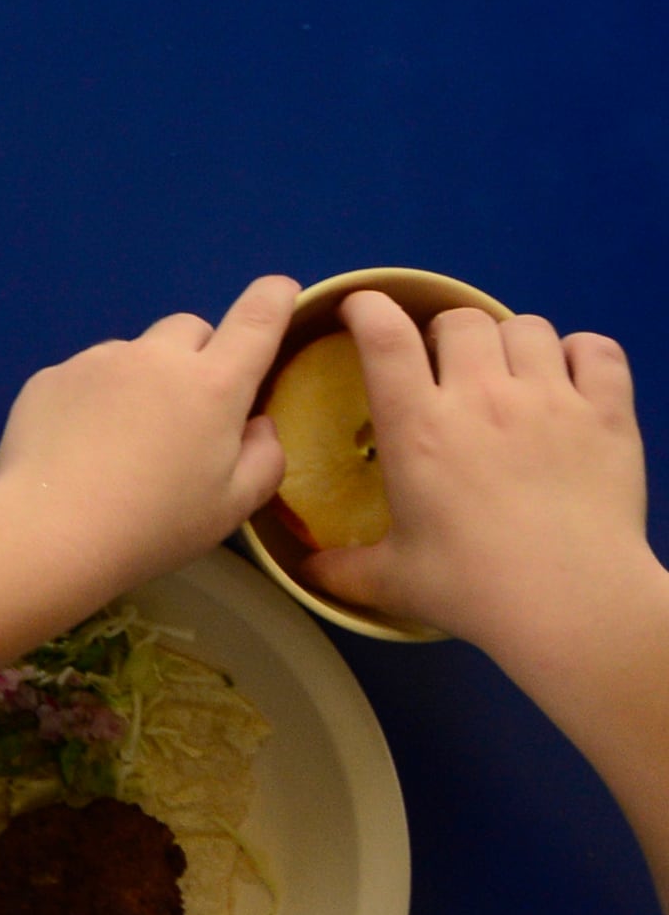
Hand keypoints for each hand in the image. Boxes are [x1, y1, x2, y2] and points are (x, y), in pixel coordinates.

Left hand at [0, 275, 296, 596]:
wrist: (49, 531)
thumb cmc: (154, 525)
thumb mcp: (233, 506)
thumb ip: (264, 457)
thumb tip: (258, 423)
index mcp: (212, 384)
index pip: (255, 320)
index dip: (273, 299)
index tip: (280, 290)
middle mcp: (155, 357)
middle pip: (189, 329)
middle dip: (198, 356)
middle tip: (188, 411)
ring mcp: (95, 361)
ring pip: (133, 354)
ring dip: (141, 379)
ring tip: (121, 441)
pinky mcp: (49, 377)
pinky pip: (84, 375)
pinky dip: (91, 399)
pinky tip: (77, 448)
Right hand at [304, 293, 656, 675]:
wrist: (574, 604)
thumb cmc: (474, 589)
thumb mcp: (392, 581)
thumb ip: (343, 568)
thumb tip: (305, 569)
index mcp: (419, 428)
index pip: (384, 336)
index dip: (369, 309)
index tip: (363, 313)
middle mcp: (482, 397)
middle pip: (460, 319)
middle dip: (447, 333)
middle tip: (448, 366)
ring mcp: (551, 400)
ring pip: (526, 326)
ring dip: (511, 342)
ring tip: (512, 373)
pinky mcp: (608, 412)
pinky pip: (596, 349)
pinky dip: (581, 354)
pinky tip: (572, 377)